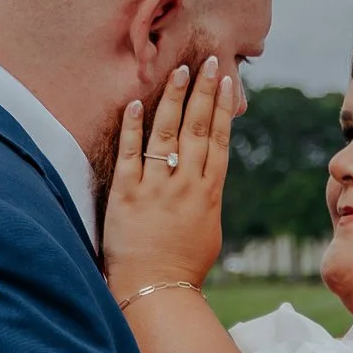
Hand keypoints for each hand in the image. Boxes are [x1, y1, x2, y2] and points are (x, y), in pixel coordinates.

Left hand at [103, 59, 234, 300]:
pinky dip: (134, 127)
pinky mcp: (127, 194)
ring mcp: (156, 188)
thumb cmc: (183, 267)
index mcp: (209, 194)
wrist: (156, 291)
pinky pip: (131, 153)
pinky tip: (138, 102)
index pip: (219, 140)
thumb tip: (207, 178)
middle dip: (203, 91)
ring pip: (168, 133)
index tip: (226, 82)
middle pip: (197, 128)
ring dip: (174, 99)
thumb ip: (206, 200)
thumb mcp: (207, 231)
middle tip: (207, 61)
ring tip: (179, 71)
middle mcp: (186, 185)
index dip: (222, 108)